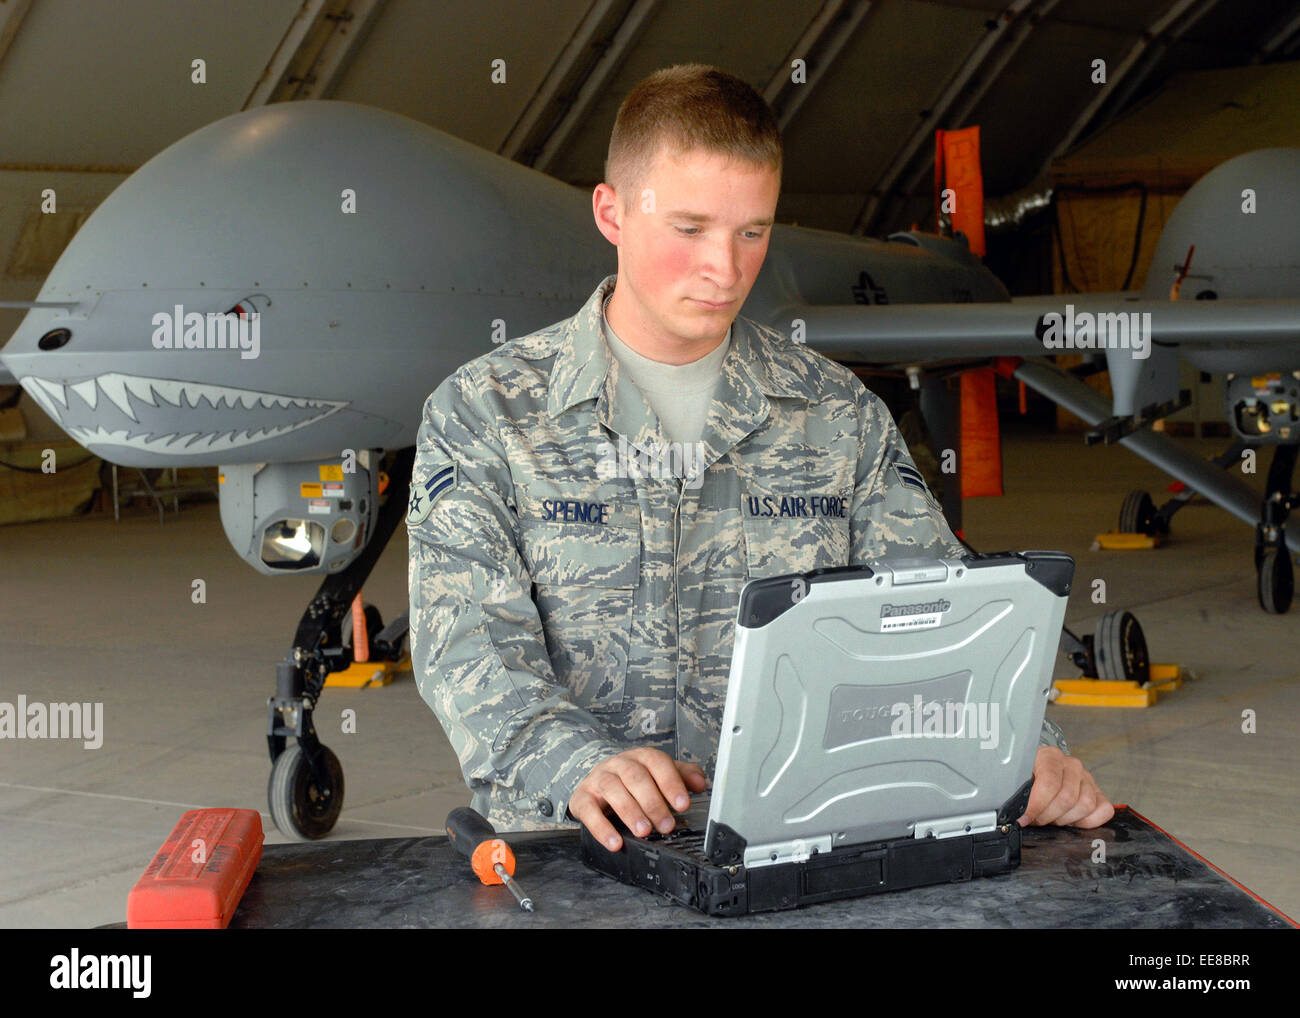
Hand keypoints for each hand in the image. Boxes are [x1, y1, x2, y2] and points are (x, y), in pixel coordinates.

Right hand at [569, 747, 707, 851]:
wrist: (596, 782)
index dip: (671, 783)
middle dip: (653, 802)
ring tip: (644, 832)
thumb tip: (701, 783)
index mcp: (641, 757)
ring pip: (613, 789)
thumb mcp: (658, 776)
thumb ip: (682, 776)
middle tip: (666, 825)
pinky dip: (601, 828)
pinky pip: (588, 810)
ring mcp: (598, 779)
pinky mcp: (582, 797)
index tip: (683, 804)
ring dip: (630, 811)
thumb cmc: (633, 782)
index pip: (657, 763)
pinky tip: (615, 842)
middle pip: (635, 777)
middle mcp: (618, 764)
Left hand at [1019, 745, 1113, 827]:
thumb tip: (1015, 810)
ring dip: (1065, 819)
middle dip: (1048, 815)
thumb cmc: (1027, 778)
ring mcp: (1086, 778)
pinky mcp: (1098, 792)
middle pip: (1067, 798)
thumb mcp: (1016, 779)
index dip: (1036, 805)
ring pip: (1085, 805)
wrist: (1038, 773)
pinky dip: (1088, 821)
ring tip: (1051, 817)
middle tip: (1036, 818)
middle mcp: (1071, 765)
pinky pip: (1104, 809)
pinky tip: (1071, 819)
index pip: (1049, 783)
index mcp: (1050, 756)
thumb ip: (1016, 790)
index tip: (1025, 818)